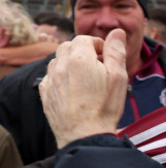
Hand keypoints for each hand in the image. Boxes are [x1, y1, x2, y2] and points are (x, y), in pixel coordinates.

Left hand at [39, 29, 127, 148]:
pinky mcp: (46, 94)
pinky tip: (73, 88)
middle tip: (98, 65)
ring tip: (86, 77)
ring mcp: (51, 80)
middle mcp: (61, 65)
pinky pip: (50, 76)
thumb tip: (117, 32)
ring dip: (70, 63)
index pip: (85, 39)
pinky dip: (61, 76)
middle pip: (68, 46)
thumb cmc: (104, 107)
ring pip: (57, 60)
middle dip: (83, 51)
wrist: (85, 135)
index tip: (107, 56)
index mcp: (80, 59)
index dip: (97, 44)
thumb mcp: (118, 77)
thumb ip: (116, 51)